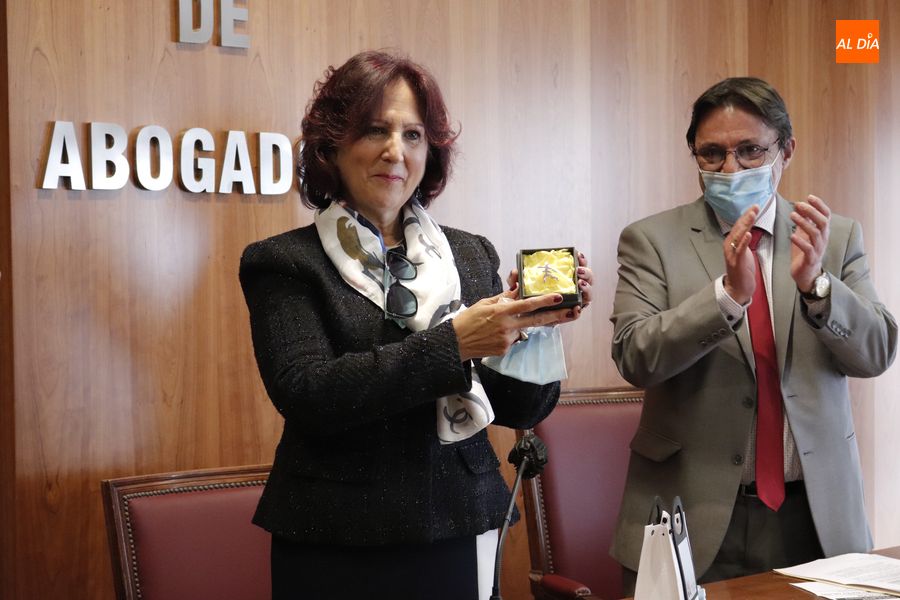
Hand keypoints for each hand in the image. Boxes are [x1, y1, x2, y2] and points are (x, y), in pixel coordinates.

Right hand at [453, 292, 570, 360]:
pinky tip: (493, 336)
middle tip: (571, 312)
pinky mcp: (505, 349)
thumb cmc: (468, 320)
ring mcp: (507, 340)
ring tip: (495, 327)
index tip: (558, 297)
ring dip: (516, 326)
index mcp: (502, 312)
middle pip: (536, 320)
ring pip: (521, 330)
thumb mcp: (485, 303)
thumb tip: (518, 290)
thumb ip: (504, 298)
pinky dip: (507, 336)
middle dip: (555, 316)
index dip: (544, 301)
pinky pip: (513, 340)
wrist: (456, 342)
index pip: (527, 305)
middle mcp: (507, 326)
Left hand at [507, 251, 593, 308]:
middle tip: (578, 271)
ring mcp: (572, 302)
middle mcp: (572, 289)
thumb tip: (515, 272)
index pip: (578, 266)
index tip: (578, 255)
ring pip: (586, 296)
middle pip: (588, 280)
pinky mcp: (567, 315)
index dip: (581, 260)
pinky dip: (577, 312)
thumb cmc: (526, 297)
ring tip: (580, 285)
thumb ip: (515, 279)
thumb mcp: (519, 286)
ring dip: (586, 290)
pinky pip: (576, 314)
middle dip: (587, 274)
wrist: (523, 316)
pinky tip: (575, 308)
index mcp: (565, 278)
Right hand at [723, 204, 759, 304]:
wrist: (737, 288)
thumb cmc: (741, 270)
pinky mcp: (736, 262)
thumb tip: (749, 230)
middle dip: (747, 216)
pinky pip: (740, 249)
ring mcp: (732, 254)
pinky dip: (744, 241)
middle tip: (755, 206)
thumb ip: (744, 241)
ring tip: (752, 214)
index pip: (739, 225)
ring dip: (746, 224)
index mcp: (731, 242)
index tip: (755, 206)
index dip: (746, 215)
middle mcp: (729, 246)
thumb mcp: (743, 252)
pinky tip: (748, 233)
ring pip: (738, 235)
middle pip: (738, 227)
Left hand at [790, 195, 829, 291]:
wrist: (806, 273)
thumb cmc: (805, 251)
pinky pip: (808, 249)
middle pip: (823, 222)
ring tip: (792, 215)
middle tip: (799, 204)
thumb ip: (804, 221)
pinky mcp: (810, 259)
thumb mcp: (804, 233)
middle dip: (812, 211)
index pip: (826, 215)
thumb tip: (800, 205)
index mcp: (822, 231)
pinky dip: (800, 241)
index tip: (809, 197)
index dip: (819, 205)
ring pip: (815, 234)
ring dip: (804, 223)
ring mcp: (818, 249)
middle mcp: (823, 238)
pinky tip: (792, 235)